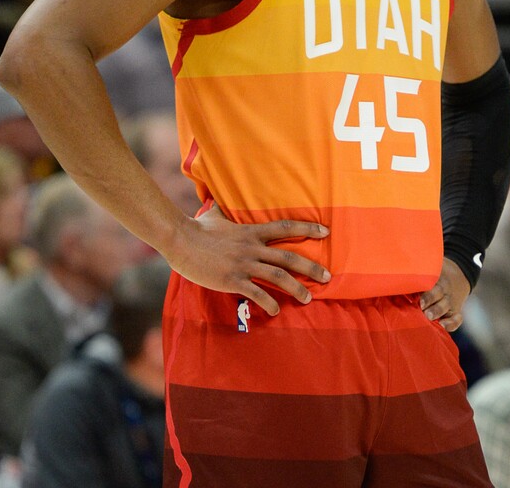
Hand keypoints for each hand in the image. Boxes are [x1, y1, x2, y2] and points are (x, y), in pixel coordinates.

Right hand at [166, 203, 330, 315]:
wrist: (180, 240)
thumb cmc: (197, 229)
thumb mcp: (214, 214)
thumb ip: (223, 208)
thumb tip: (218, 198)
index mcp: (251, 232)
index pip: (285, 228)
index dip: (307, 228)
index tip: (326, 232)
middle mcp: (252, 247)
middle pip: (289, 257)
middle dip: (311, 267)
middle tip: (328, 276)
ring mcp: (244, 264)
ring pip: (278, 277)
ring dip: (296, 288)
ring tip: (308, 298)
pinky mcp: (233, 280)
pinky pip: (257, 293)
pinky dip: (269, 303)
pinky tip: (276, 311)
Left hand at [419, 257, 469, 330]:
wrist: (459, 275)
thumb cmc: (437, 274)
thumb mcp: (431, 269)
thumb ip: (418, 270)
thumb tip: (400, 267)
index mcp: (437, 279)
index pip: (433, 283)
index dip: (427, 292)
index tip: (420, 300)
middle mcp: (444, 290)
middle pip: (439, 294)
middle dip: (431, 301)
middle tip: (423, 308)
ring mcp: (450, 301)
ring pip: (446, 306)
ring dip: (438, 311)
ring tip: (430, 317)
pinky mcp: (455, 311)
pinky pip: (457, 319)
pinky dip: (452, 323)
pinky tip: (443, 326)